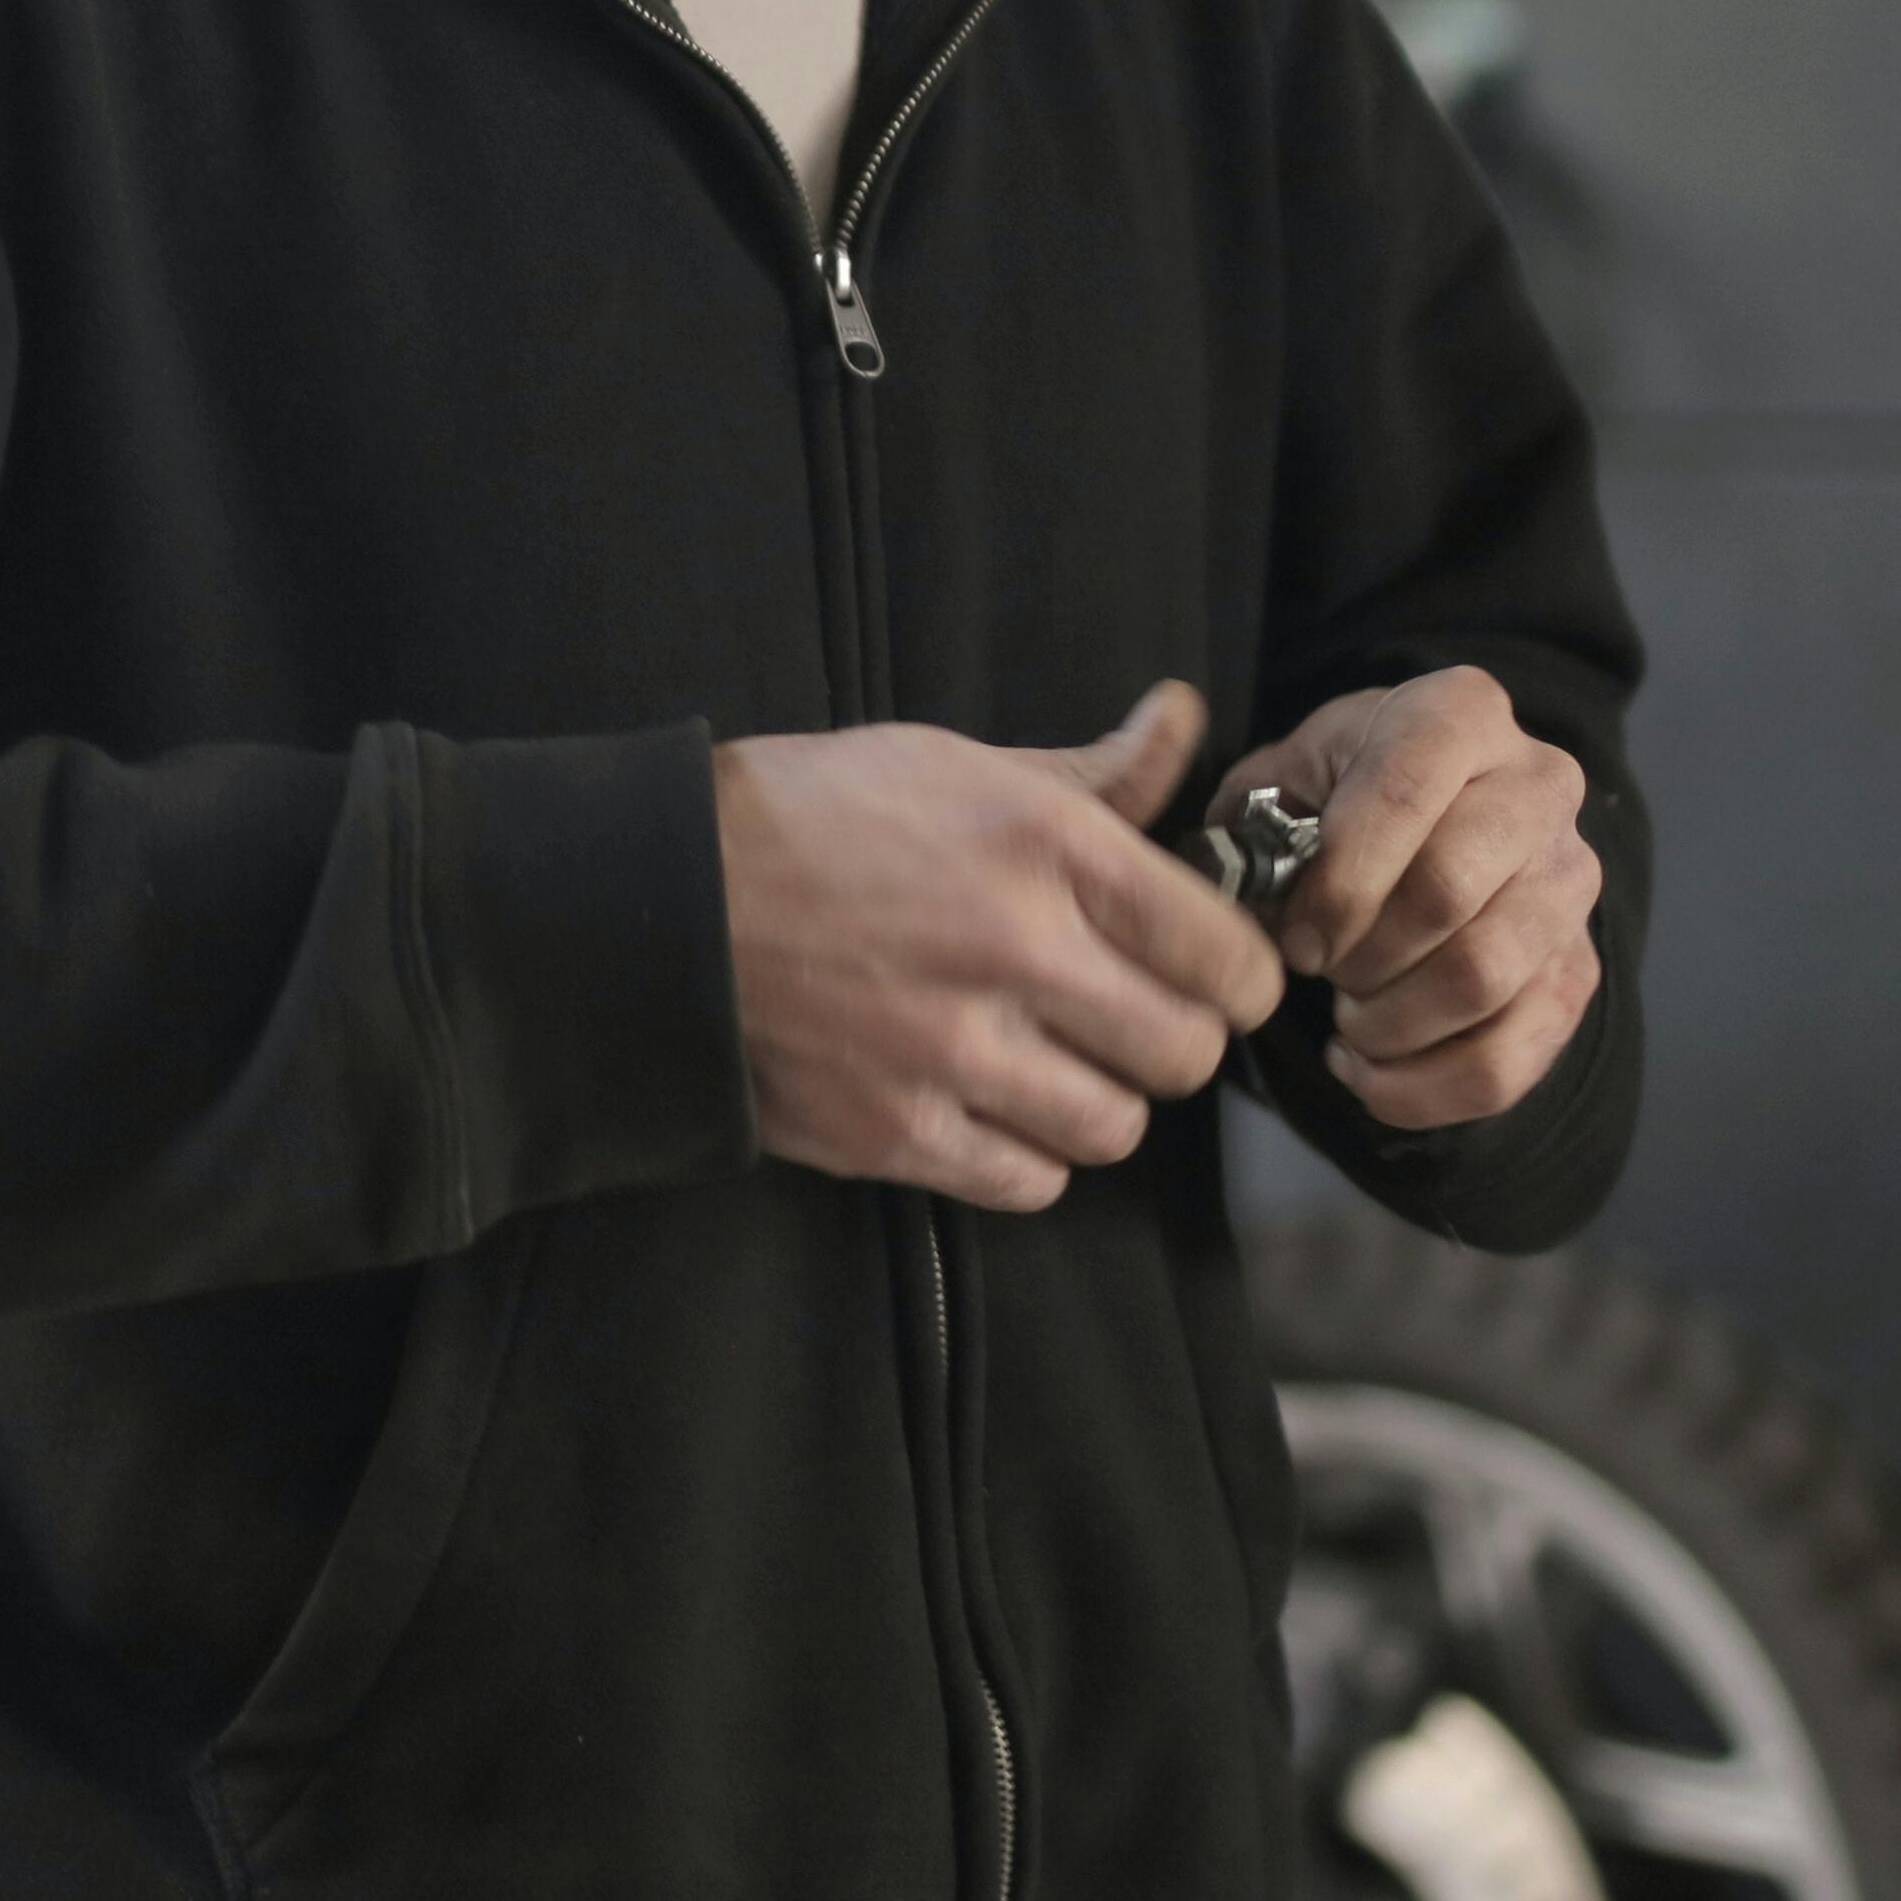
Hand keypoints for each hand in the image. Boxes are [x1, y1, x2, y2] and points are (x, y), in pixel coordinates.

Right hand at [710, 684, 1286, 1212]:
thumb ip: (1090, 772)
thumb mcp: (953, 762)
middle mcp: (1016, 953)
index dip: (1240, 975)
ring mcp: (954, 1052)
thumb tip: (1182, 719)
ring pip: (1115, 1127)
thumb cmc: (811, 816)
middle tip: (1133, 1022)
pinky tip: (995, 1110)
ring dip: (1101, 1101)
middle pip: (1185, 1052)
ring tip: (1059, 1068)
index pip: (1224, 951)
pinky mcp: (896, 1133)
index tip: (1218, 978)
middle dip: (1174, 1040)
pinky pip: (1029, 1181)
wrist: (660, 901)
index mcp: (1045, 847)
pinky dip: (1028, 1156)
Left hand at [1220, 666, 1600, 1129]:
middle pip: (1447, 896)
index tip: (1296, 936)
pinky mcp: (1577, 969)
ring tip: (1348, 1012)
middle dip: (1359, 955)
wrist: (1432, 823)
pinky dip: (1420, 1088)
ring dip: (1388, 1022)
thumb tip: (1254, 890)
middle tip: (1320, 968)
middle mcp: (1540, 785)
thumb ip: (1253, 820)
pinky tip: (1369, 1068)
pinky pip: (1508, 1060)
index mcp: (1460, 714)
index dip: (1337, 882)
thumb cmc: (1338, 798)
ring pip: (1482, 980)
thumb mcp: (1283, 777)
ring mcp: (1571, 880)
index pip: (1404, 794)